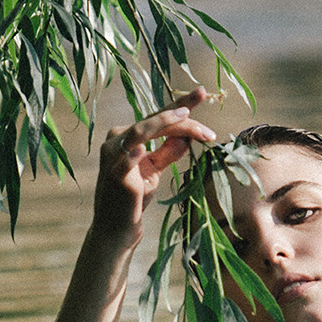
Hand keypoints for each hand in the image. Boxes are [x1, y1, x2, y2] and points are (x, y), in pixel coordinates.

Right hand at [92, 88, 217, 243]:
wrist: (117, 228)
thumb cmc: (135, 198)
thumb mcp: (154, 170)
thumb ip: (168, 152)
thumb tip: (187, 137)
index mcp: (128, 135)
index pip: (158, 118)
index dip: (181, 106)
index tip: (202, 93)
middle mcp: (117, 139)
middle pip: (154, 121)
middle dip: (183, 119)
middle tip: (208, 126)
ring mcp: (113, 155)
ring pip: (142, 131)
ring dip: (167, 124)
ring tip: (186, 117)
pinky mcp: (114, 174)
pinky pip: (124, 160)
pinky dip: (133, 154)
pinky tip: (141, 150)